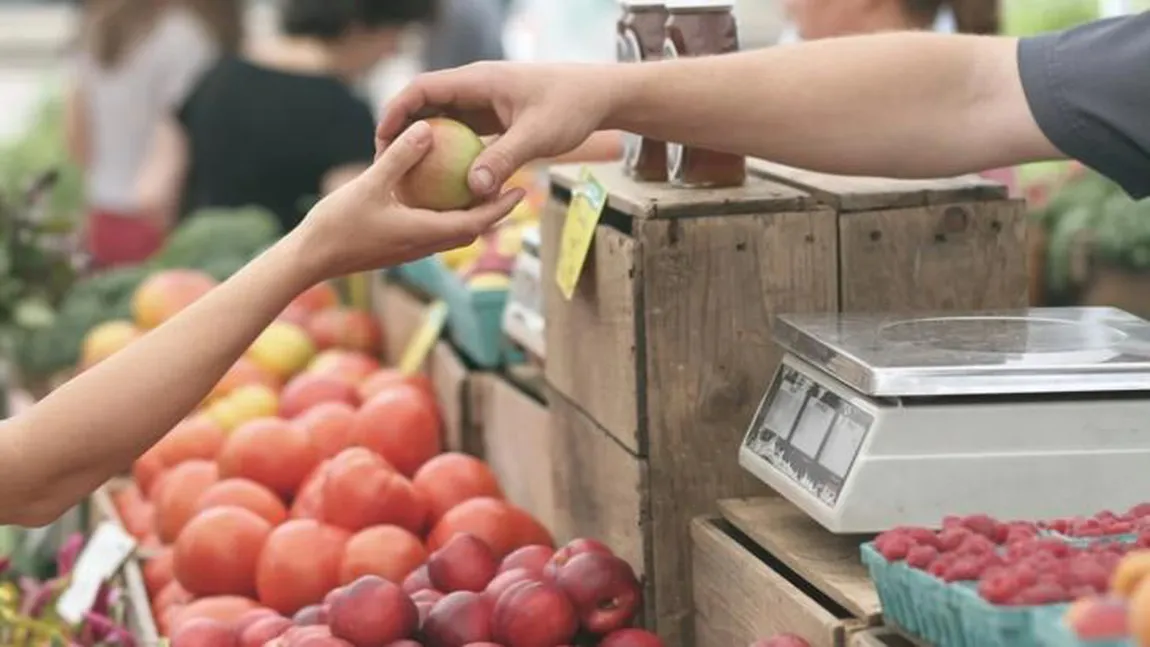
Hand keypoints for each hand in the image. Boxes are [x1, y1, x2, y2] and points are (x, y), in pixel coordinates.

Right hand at [295, 120, 524, 280]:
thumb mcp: (369, 184)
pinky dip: (445, 214)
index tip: (521, 190)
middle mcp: (423, 245)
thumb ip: (400, 157)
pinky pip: (432, 230)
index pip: (475, 223)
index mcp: (424, 233)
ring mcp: (410, 248)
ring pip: (451, 232)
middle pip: (470, 229)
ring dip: (471, 214)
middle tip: (511, 186)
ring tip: (481, 188)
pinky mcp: (397, 247)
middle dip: (494, 211)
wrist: (309, 260)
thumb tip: (427, 129)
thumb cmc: (337, 225)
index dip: (501, 207)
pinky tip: (437, 194)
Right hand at [376, 62, 615, 197]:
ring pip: (442, 120)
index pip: (423, 89)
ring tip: (406, 175)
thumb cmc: (571, 107)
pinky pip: (462, 134)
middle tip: (385, 164)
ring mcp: (484, 103)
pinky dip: (449, 153)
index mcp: (478, 81)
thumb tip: (473, 189)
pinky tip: (442, 182)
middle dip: (402, 131)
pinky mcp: (494, 118)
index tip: (381, 139)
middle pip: (425, 105)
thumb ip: (504, 159)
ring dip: (424, 144)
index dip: (396, 111)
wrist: (599, 96)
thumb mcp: (537, 136)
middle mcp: (475, 88)